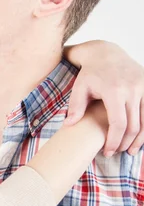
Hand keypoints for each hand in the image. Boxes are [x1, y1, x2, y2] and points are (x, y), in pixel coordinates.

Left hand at [63, 40, 143, 156]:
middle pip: (134, 125)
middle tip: (116, 152)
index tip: (108, 152)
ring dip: (139, 139)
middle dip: (125, 143)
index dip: (114, 141)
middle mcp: (132, 88)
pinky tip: (138, 138)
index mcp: (114, 90)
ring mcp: (143, 86)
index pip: (118, 123)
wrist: (106, 53)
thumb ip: (75, 106)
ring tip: (129, 150)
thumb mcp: (79, 88)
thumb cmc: (89, 74)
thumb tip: (68, 125)